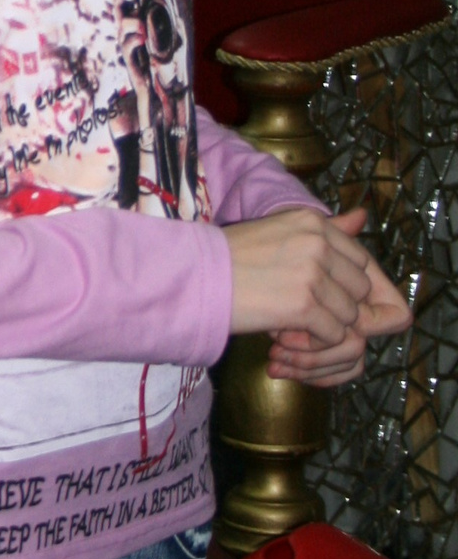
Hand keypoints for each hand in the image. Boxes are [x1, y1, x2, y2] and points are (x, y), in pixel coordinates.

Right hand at [226, 201, 375, 347]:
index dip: (343, 283)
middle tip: (307, 311)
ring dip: (327, 325)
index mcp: (313, 222)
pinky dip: (315, 342)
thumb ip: (326, 229)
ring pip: (350, 314)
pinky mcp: (304, 305)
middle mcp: (318, 243)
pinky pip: (334, 334)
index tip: (319, 292)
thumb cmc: (232, 256)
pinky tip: (289, 333)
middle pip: (360, 288)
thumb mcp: (282, 229)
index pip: (359, 259)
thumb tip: (363, 216)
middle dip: (339, 305)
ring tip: (295, 322)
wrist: (197, 277)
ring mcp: (312, 274)